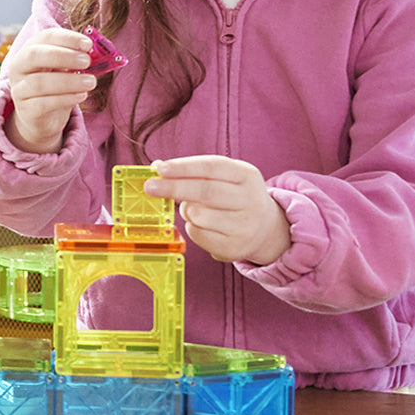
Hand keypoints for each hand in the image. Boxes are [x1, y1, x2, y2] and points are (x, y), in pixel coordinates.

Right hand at [3, 28, 96, 153]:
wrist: (40, 117)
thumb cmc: (55, 87)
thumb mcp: (65, 70)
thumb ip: (78, 60)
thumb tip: (100, 52)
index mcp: (29, 50)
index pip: (45, 37)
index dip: (67, 38)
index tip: (88, 44)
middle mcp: (18, 68)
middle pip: (34, 56)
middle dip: (63, 56)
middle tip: (87, 61)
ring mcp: (19, 90)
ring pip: (39, 82)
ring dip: (69, 81)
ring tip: (91, 82)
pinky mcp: (25, 110)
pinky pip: (43, 104)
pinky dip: (65, 99)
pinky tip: (82, 96)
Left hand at [145, 156, 289, 265]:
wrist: (265, 230)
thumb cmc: (234, 197)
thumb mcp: (223, 178)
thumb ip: (193, 171)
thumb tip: (157, 167)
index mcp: (247, 175)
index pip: (212, 167)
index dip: (184, 167)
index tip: (159, 168)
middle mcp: (251, 199)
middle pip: (206, 191)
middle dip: (173, 188)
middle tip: (149, 187)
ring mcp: (245, 225)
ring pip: (199, 215)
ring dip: (186, 211)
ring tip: (192, 209)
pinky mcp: (234, 247)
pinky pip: (198, 234)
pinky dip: (191, 227)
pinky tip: (202, 225)